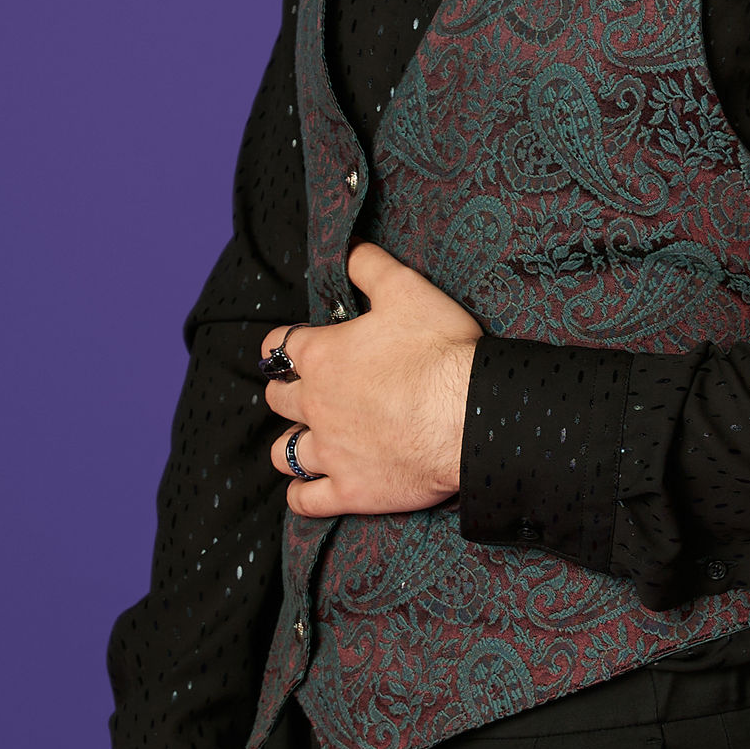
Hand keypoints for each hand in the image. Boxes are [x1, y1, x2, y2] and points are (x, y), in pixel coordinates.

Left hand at [262, 243, 478, 516]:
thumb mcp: (407, 289)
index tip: (296, 348)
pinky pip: (306, 500)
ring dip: (292, 445)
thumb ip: (370, 265)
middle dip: (287, 394)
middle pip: (278, 400)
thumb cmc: (440, 350)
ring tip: (309, 441)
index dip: (285, 345)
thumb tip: (349, 247)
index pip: (279, 346)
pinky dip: (303, 495)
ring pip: (284, 452)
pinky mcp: (351, 489)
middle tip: (310, 393)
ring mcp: (330, 451)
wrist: (471, 414)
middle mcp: (316, 405)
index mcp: (322, 357)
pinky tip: (309, 490)